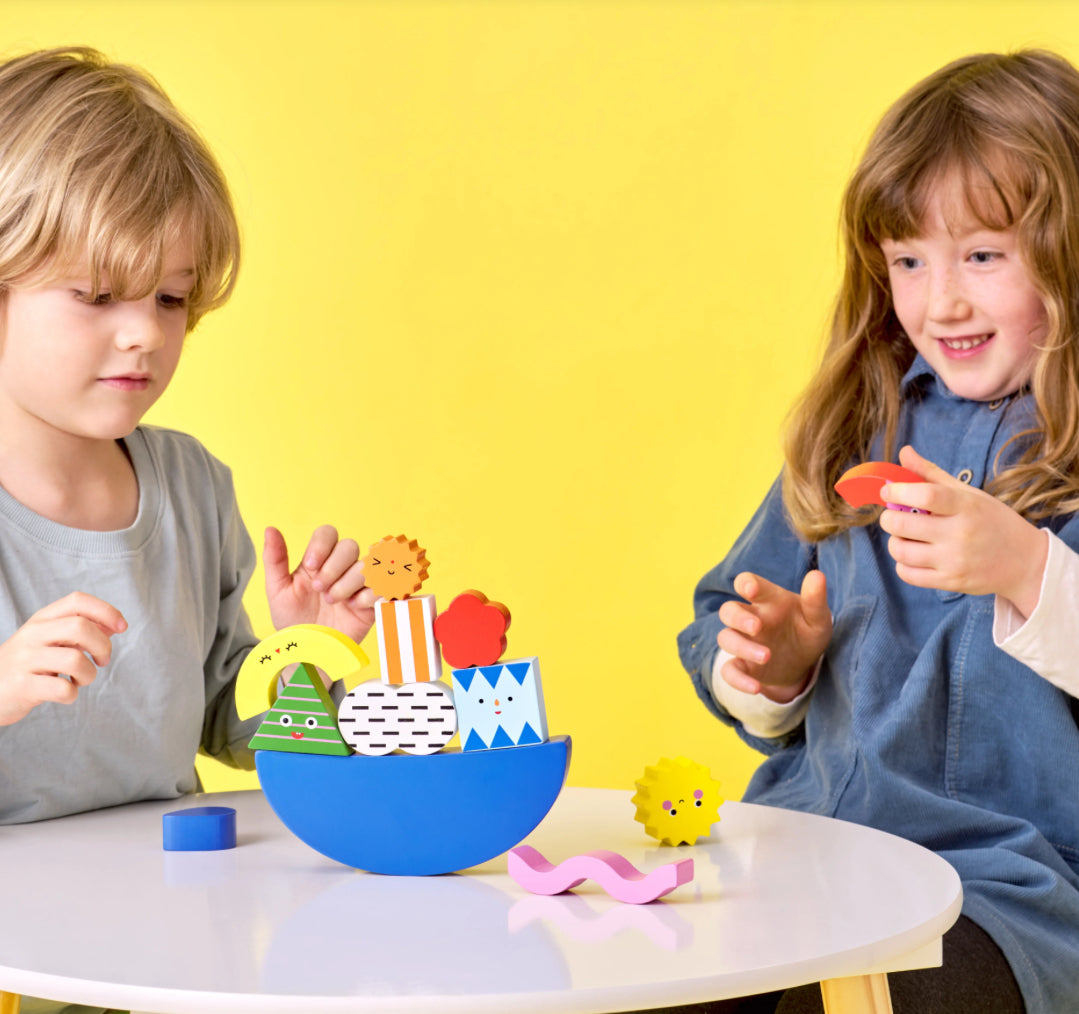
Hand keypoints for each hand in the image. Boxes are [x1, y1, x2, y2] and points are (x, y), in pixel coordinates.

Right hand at [0, 592, 126, 725]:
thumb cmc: (28, 665)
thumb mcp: (49, 640)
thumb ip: (80, 631)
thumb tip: (115, 625)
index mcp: (42, 619)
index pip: (78, 601)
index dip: (106, 611)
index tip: (122, 627)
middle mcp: (32, 635)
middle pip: (81, 627)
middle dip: (103, 646)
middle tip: (102, 660)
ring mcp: (25, 660)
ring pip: (75, 660)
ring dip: (89, 674)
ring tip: (80, 679)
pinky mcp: (22, 686)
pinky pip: (63, 689)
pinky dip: (73, 694)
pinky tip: (65, 693)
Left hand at [263, 526, 376, 642]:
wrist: (306, 652)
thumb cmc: (292, 620)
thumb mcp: (277, 590)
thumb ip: (274, 559)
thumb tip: (270, 529)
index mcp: (318, 560)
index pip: (328, 533)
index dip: (321, 546)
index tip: (309, 567)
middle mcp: (340, 569)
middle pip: (349, 546)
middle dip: (333, 567)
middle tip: (319, 589)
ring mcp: (357, 585)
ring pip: (366, 566)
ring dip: (346, 584)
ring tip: (332, 602)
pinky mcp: (371, 603)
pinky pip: (381, 588)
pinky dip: (365, 596)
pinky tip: (351, 608)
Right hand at [716, 570, 831, 701]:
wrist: (804, 663)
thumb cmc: (808, 631)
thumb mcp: (818, 618)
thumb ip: (816, 599)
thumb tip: (817, 575)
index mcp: (767, 600)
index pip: (747, 583)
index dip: (745, 584)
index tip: (750, 589)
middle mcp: (750, 619)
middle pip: (728, 610)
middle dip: (738, 618)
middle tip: (757, 628)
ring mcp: (744, 642)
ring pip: (725, 638)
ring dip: (742, 647)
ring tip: (767, 656)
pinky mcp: (743, 665)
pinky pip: (728, 670)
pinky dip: (737, 679)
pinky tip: (756, 688)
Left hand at [879, 445, 1047, 616]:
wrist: (1025, 562)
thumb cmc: (993, 521)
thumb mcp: (969, 494)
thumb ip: (932, 474)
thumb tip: (904, 452)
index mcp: (966, 506)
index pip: (925, 495)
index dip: (898, 491)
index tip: (888, 491)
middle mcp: (960, 534)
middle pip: (903, 524)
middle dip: (888, 517)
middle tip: (892, 515)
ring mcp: (955, 560)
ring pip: (900, 550)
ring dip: (894, 541)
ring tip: (903, 536)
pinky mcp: (951, 582)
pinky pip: (907, 574)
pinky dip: (902, 564)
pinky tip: (912, 555)